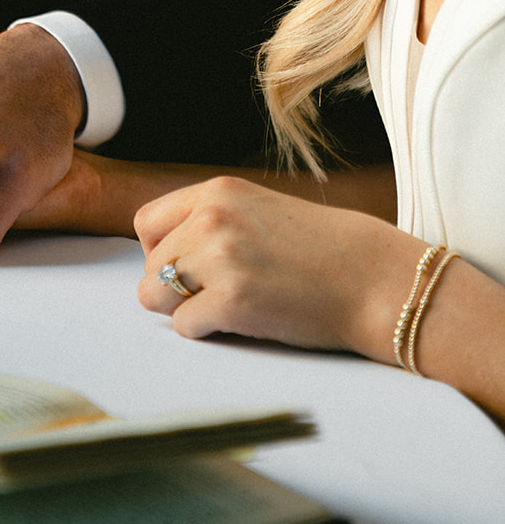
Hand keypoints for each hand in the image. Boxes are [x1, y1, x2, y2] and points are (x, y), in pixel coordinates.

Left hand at [134, 175, 425, 362]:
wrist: (376, 279)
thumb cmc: (324, 250)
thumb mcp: (260, 209)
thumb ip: (212, 221)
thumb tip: (162, 253)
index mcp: (217, 191)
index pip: (146, 223)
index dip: (159, 252)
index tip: (185, 267)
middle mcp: (211, 219)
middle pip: (149, 265)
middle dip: (174, 286)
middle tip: (215, 295)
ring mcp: (220, 260)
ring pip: (154, 295)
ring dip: (182, 309)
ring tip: (223, 308)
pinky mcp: (231, 302)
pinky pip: (184, 326)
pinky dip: (207, 332)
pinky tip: (242, 322)